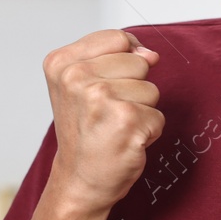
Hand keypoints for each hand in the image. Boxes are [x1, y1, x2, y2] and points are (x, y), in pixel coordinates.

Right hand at [42, 29, 163, 215]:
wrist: (79, 180)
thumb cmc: (85, 132)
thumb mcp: (83, 84)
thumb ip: (116, 57)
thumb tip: (151, 54)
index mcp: (61, 63)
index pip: (118, 39)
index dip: (124, 61)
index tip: (105, 87)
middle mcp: (76, 77)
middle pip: (138, 62)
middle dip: (133, 89)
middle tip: (108, 114)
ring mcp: (101, 98)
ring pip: (152, 90)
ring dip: (141, 111)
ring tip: (115, 128)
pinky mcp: (126, 121)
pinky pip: (158, 116)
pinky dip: (148, 132)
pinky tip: (124, 142)